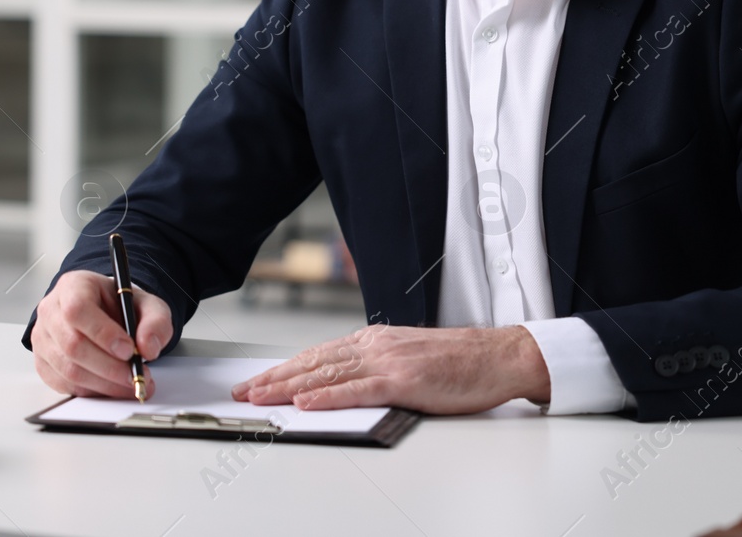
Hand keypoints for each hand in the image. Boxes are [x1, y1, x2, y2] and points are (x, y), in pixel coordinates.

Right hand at [29, 270, 173, 398]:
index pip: (77, 309)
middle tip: (135, 375)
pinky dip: (93, 391)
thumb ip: (155, 321)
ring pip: (69, 369)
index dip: (102, 333)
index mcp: (73, 286)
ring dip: (104, 383)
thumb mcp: (147, 304)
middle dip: (109, 367)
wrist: (105, 314)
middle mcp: (51, 311)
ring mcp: (42, 339)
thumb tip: (149, 348)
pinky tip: (112, 386)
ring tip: (130, 383)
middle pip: (72, 345)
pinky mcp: (43, 363)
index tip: (129, 349)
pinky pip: (66, 385)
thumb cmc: (120, 307)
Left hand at [230, 324, 549, 414]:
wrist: (497, 356)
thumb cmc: (459, 362)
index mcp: (374, 340)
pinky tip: (306, 401)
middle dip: (274, 378)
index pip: (318, 354)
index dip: (284, 368)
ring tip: (260, 397)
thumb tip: (344, 382)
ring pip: (327, 374)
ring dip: (289, 387)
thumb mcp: (408, 357)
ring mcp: (388, 362)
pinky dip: (328, 395)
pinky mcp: (403, 381)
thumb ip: (376, 366)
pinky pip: (358, 390)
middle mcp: (374, 346)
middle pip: (314, 362)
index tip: (258, 380)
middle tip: (244, 391)